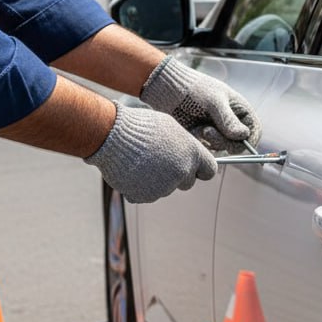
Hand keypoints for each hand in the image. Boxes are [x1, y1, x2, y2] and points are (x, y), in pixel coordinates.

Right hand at [85, 101, 217, 203]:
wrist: (112, 136)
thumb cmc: (141, 126)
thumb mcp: (170, 128)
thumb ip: (184, 145)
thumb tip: (188, 154)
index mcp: (192, 153)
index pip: (209, 170)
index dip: (201, 169)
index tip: (194, 168)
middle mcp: (182, 172)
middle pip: (188, 182)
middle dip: (177, 175)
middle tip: (160, 161)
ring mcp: (165, 186)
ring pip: (166, 188)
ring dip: (157, 180)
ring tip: (141, 161)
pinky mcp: (146, 196)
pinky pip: (147, 194)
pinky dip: (140, 187)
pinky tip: (132, 170)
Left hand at [140, 57, 261, 152]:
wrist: (169, 91)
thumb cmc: (194, 90)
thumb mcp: (213, 102)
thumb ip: (228, 120)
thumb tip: (243, 135)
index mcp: (241, 110)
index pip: (253, 131)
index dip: (248, 141)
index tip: (235, 145)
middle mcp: (232, 122)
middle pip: (238, 144)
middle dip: (223, 141)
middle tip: (206, 132)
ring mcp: (218, 130)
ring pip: (222, 148)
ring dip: (210, 142)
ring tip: (198, 127)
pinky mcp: (205, 137)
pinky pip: (208, 148)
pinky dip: (200, 142)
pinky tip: (192, 130)